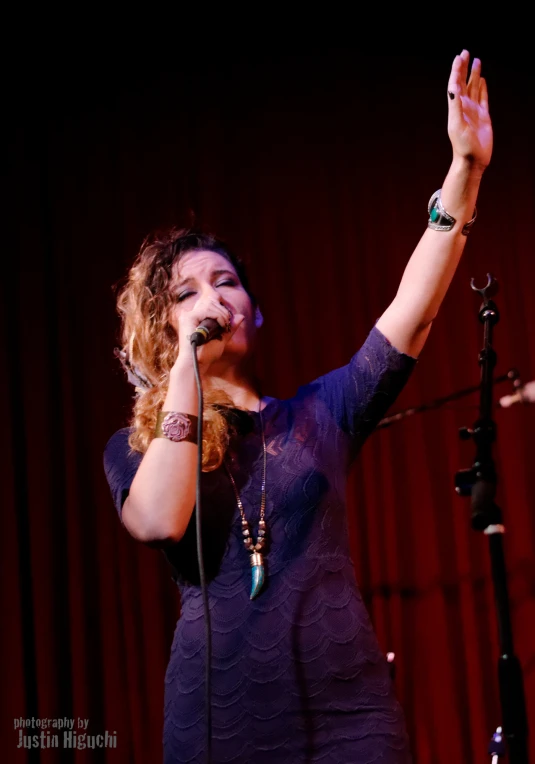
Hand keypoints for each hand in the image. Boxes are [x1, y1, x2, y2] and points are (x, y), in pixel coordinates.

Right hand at [172, 296, 244, 371]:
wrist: (197, 363)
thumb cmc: (207, 354)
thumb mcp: (222, 338)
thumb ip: (230, 327)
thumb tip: (241, 316)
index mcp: (196, 318)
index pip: (206, 299)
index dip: (216, 297)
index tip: (224, 304)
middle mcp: (190, 314)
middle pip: (210, 300)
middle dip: (223, 311)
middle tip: (226, 325)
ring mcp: (188, 315)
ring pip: (211, 304)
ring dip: (222, 315)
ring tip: (224, 327)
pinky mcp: (188, 318)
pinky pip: (208, 310)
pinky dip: (218, 317)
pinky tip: (221, 326)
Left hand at [447, 50, 492, 170]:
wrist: (472, 160)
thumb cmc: (463, 146)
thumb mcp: (457, 124)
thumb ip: (455, 105)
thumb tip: (453, 87)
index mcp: (456, 107)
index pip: (455, 84)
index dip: (456, 70)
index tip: (459, 57)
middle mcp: (464, 107)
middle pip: (464, 83)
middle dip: (464, 68)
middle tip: (466, 52)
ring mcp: (474, 111)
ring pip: (474, 88)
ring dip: (474, 75)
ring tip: (476, 61)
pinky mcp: (483, 117)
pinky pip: (483, 98)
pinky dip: (482, 88)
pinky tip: (482, 81)